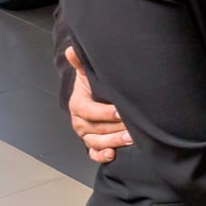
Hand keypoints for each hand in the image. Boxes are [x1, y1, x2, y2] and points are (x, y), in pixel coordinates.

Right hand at [66, 46, 131, 162]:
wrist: (92, 97)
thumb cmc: (93, 86)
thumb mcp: (88, 74)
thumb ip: (81, 64)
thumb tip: (72, 50)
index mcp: (78, 104)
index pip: (89, 111)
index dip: (104, 113)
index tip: (121, 112)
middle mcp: (80, 121)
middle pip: (96, 129)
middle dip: (115, 129)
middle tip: (133, 129)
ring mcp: (86, 134)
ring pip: (96, 142)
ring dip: (113, 142)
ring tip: (130, 139)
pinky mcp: (92, 144)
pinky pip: (94, 153)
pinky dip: (102, 156)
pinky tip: (112, 154)